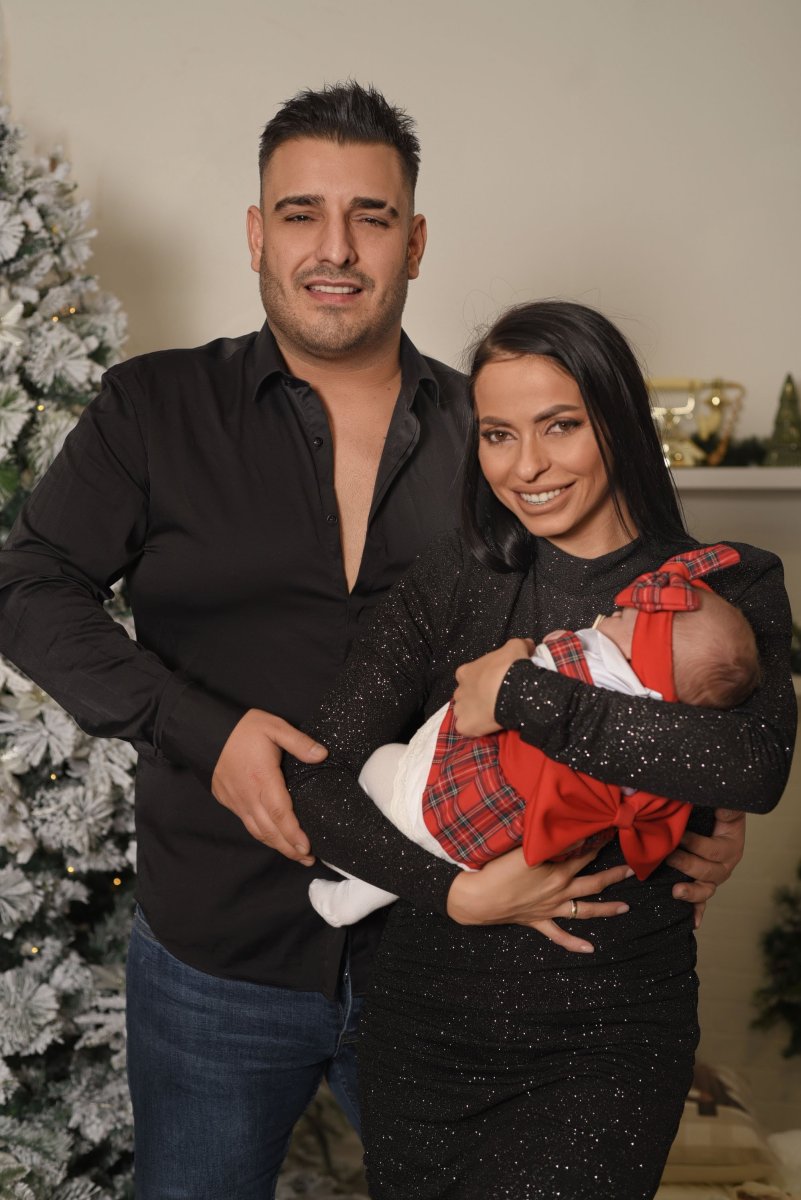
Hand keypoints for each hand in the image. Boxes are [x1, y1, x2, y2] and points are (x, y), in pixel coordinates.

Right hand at [211, 709, 326, 863]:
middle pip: (270, 830)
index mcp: (263, 779)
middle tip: (307, 859)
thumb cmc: (241, 729)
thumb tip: (322, 754)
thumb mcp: (274, 727)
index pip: (281, 813)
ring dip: (277, 845)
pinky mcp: (229, 801)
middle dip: (289, 848)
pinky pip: (247, 823)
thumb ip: (299, 742)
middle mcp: (249, 795)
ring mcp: (237, 801)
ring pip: (258, 831)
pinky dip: (262, 834)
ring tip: (295, 854)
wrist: (204, 731)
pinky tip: (272, 837)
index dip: (293, 834)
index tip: (307, 847)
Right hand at [446, 846, 632, 952]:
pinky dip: (574, 943)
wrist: (478, 898)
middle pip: (593, 883)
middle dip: (614, 876)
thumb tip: (568, 832)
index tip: (611, 833)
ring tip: (626, 908)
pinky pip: (559, 935)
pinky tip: (590, 949)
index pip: (583, 854)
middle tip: (632, 870)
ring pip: (584, 910)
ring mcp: (550, 908)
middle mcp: (558, 891)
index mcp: (557, 871)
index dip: (597, 843)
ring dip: (606, 909)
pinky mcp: (538, 921)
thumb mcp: (523, 850)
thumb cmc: (497, 870)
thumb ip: (546, 841)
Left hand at [452, 639, 534, 735]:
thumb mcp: (516, 647)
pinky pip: (466, 728)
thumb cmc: (510, 667)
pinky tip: (487, 728)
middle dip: (476, 697)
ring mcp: (460, 709)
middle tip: (494, 700)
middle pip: (465, 695)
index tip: (494, 683)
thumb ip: (520, 645)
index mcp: (466, 671)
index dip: (481, 680)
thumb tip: (528, 644)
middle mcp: (459, 690)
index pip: (469, 675)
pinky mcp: (465, 726)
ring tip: (491, 715)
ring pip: (464, 712)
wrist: (512, 690)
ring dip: (474, 713)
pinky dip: (475, 729)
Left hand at [667, 808, 745, 928]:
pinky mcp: (703, 884)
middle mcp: (725, 864)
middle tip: (667, 856)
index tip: (678, 835)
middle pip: (708, 871)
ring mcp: (714, 877)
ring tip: (676, 891)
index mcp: (730, 845)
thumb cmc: (710, 809)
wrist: (709, 816)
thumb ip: (722, 805)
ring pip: (706, 889)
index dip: (695, 844)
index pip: (713, 849)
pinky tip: (692, 922)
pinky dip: (697, 912)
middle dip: (686, 864)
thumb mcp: (718, 804)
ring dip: (691, 892)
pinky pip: (702, 902)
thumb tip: (721, 804)